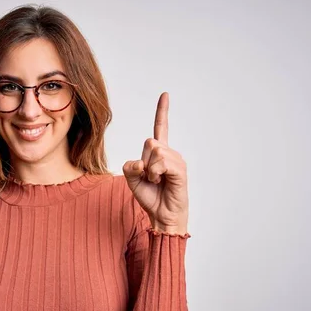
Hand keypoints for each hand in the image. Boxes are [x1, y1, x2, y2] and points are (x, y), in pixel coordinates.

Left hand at [122, 92, 188, 233]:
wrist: (161, 215)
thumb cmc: (150, 197)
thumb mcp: (132, 179)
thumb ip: (130, 166)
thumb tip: (142, 161)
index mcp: (159, 153)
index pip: (160, 127)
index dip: (162, 111)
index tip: (165, 94)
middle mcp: (170, 153)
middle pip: (150, 142)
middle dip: (143, 162)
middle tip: (150, 177)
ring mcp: (177, 160)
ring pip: (155, 152)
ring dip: (149, 171)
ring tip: (156, 181)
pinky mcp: (180, 170)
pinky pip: (162, 163)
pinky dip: (155, 173)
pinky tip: (160, 181)